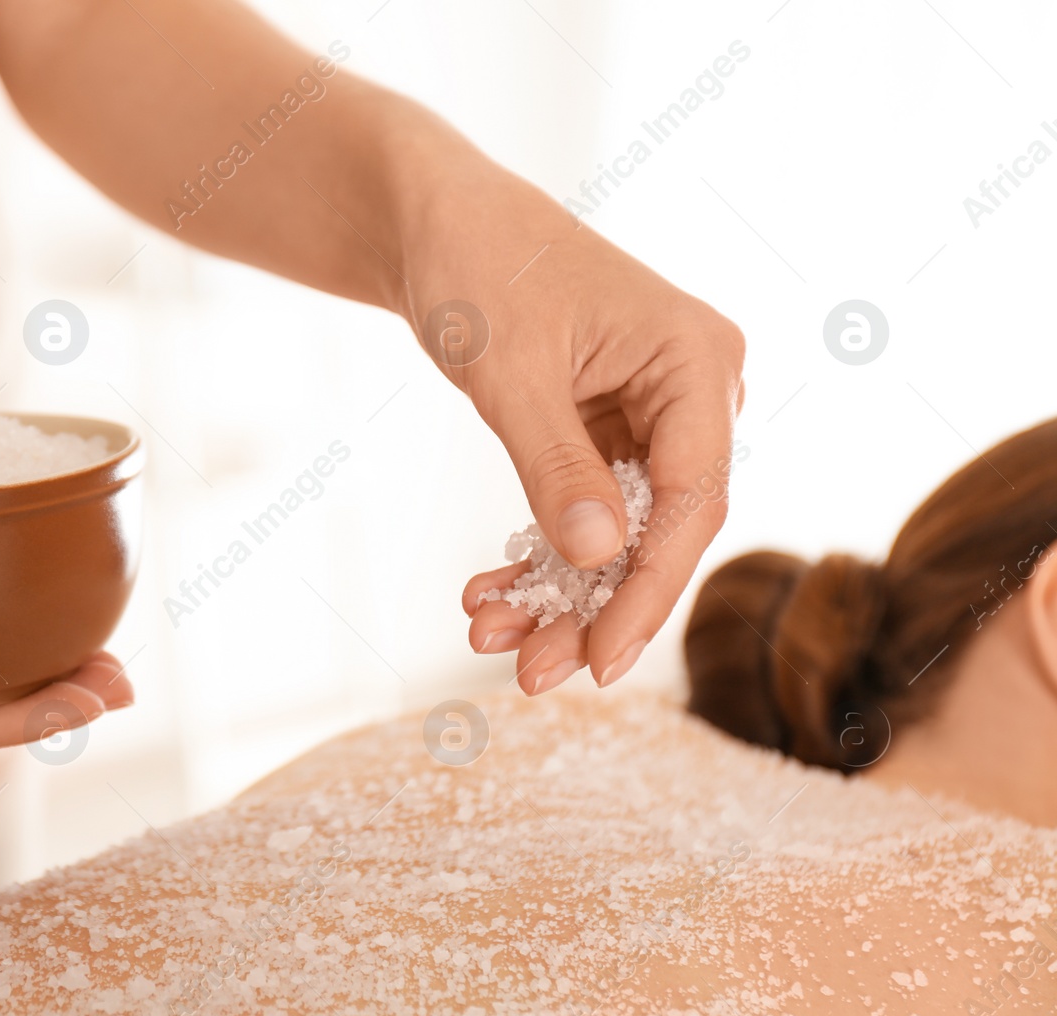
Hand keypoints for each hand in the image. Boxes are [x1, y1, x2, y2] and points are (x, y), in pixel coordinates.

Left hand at [402, 170, 744, 693]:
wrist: (434, 221)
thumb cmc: (477, 265)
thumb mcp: (509, 370)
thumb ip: (555, 465)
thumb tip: (599, 558)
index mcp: (698, 360)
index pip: (693, 500)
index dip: (648, 590)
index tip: (600, 661)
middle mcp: (694, 391)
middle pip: (661, 528)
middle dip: (595, 609)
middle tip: (532, 677)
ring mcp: (653, 413)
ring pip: (619, 532)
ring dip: (560, 594)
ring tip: (490, 640)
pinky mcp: (608, 429)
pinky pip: (586, 510)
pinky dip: (541, 556)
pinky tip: (490, 594)